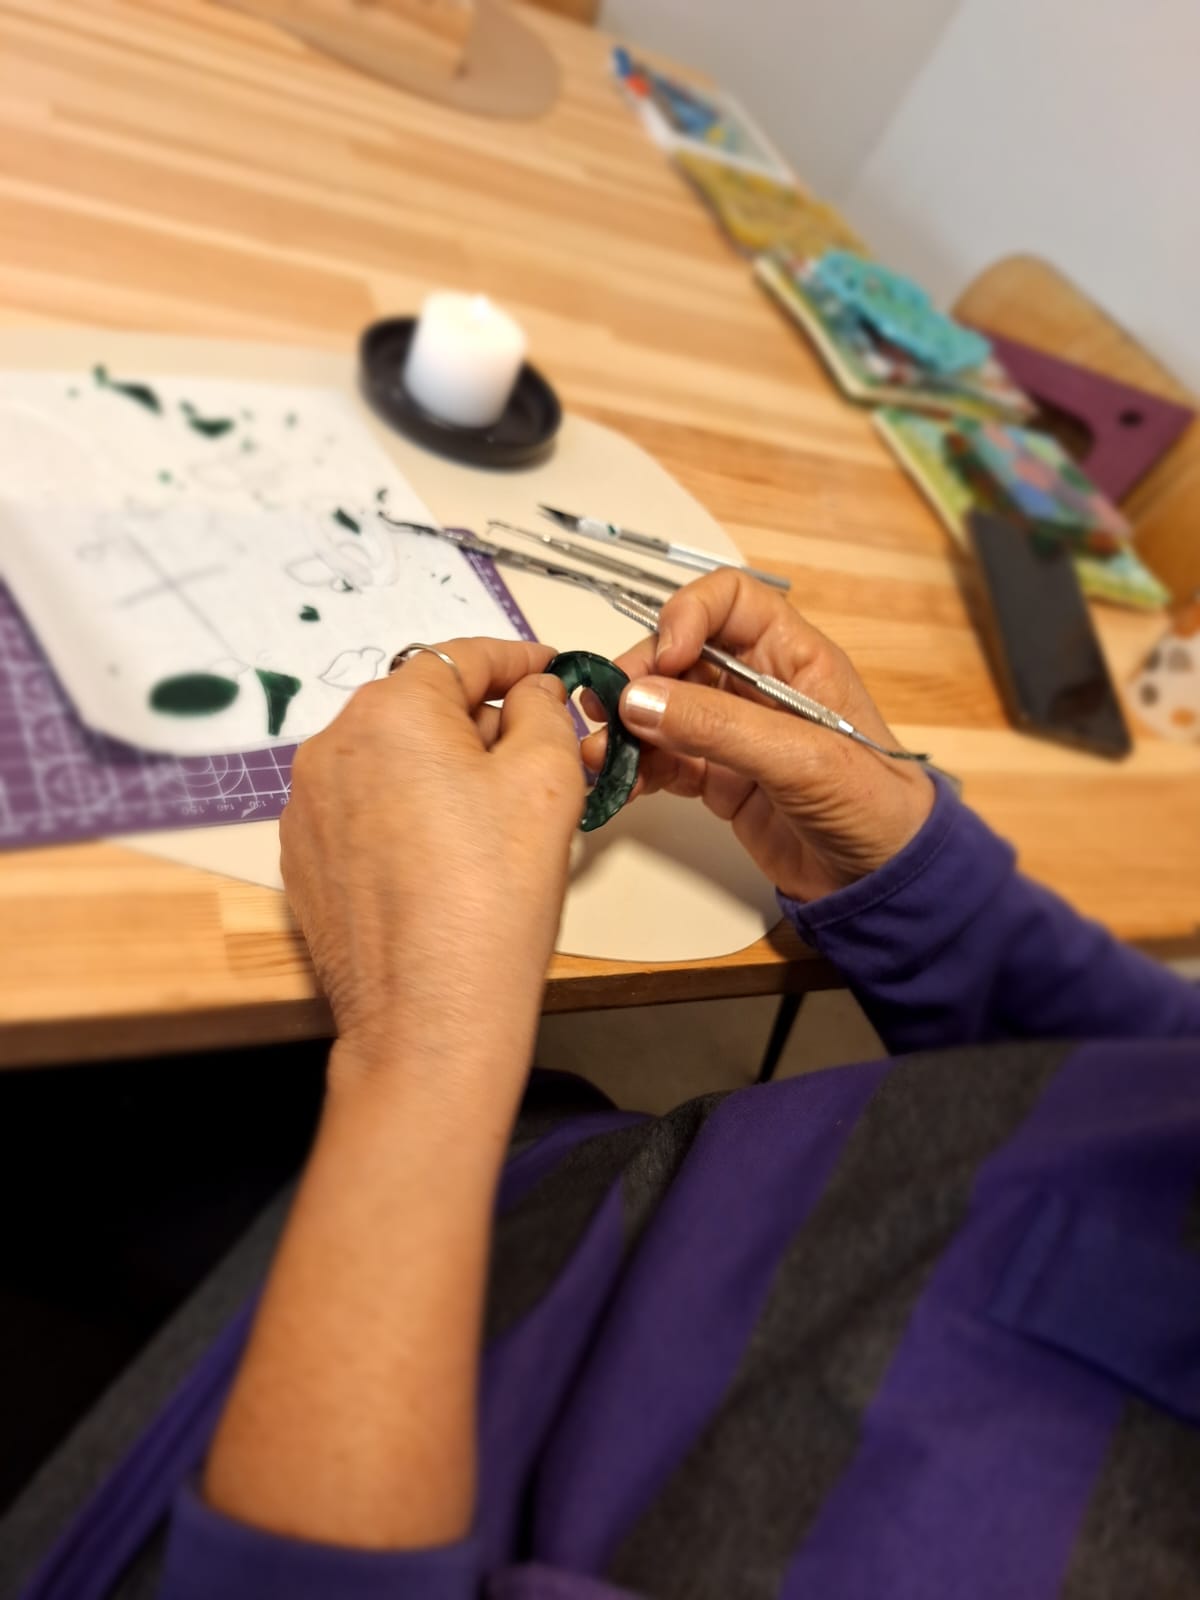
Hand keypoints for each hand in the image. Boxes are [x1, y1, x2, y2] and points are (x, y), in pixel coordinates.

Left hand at [281, 638, 583, 1095]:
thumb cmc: (490, 900)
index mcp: (390, 711)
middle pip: (420, 708)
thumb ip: (544, 712)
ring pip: (389, 760)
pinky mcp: (304, 858)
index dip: (516, 661)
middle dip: (479, 722)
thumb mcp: (548, 780)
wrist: (430, 1016)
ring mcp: (308, 805)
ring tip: (494, 817)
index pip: (462, 658)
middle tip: (537, 756)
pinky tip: (447, 856)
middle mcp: (332, 746)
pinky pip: (362, 810)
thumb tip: (532, 692)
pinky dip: (405, 814)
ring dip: (440, 770)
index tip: (547, 672)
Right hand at [584, 570, 933, 901]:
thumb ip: (720, 727)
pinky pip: (663, 758)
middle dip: (639, 676)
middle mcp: (758, 685)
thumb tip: (640, 700)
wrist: (884, 883)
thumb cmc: (874, 807)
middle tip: (608, 708)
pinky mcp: (717, 778)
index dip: (688, 615)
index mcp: (794, 657)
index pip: (729, 601)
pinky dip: (636, 767)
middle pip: (680, 653)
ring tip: (600, 754)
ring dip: (626, 726)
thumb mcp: (802, 758)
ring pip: (662, 708)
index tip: (664, 657)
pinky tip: (619, 782)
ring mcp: (734, 732)